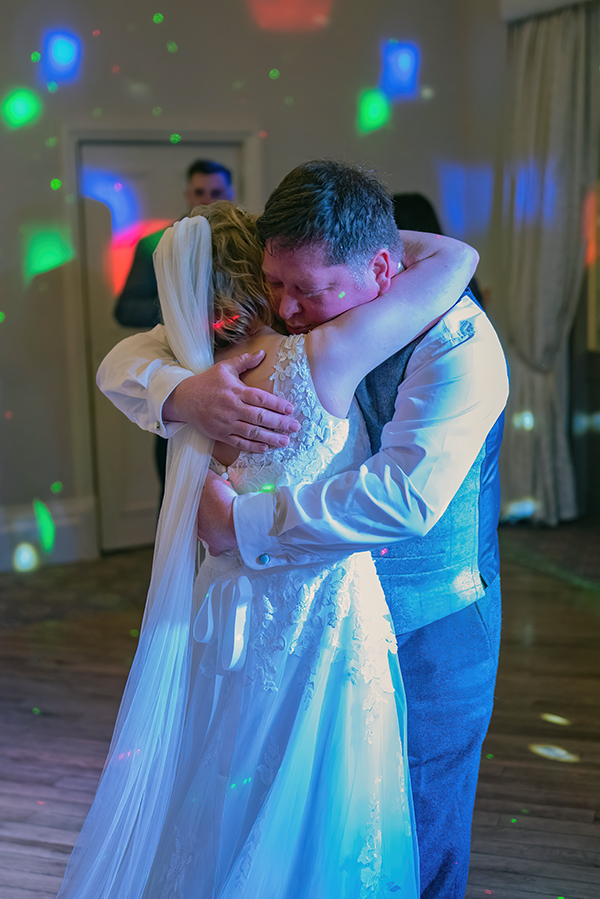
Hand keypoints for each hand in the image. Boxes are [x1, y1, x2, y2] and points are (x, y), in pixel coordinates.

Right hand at [164, 351, 299, 452]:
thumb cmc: (206, 382)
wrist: (183, 399)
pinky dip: (252, 446)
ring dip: (270, 438)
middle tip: (295, 427)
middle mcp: (232, 408)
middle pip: (259, 417)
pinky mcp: (220, 434)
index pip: (260, 398)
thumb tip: (262, 354)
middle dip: (279, 423)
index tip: (290, 409)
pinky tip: (265, 447)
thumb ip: (244, 361)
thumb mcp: (224, 368)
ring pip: (251, 432)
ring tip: (285, 441)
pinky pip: (239, 443)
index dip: (276, 404)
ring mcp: (226, 423)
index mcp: (235, 391)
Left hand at [197, 470, 237, 554]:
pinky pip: (214, 548)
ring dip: (210, 527)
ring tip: (218, 521)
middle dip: (205, 514)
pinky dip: (217, 545)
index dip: (200, 502)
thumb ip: (206, 476)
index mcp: (194, 512)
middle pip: (197, 520)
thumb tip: (202, 471)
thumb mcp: (214, 482)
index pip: (191, 507)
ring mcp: (206, 538)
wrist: (240, 521)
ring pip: (204, 533)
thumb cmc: (226, 503)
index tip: (206, 499)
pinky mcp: (217, 546)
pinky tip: (220, 539)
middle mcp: (197, 526)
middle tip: (214, 508)